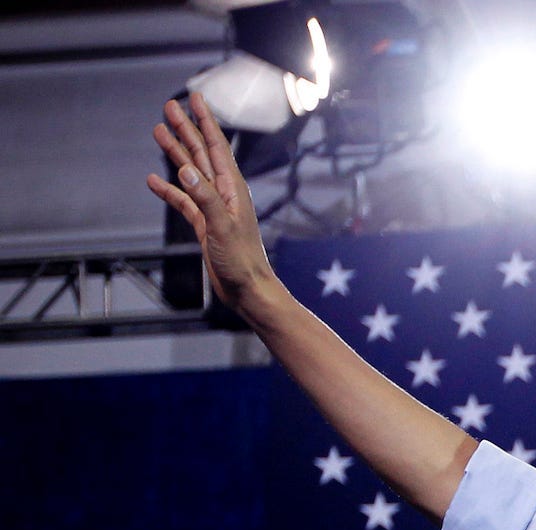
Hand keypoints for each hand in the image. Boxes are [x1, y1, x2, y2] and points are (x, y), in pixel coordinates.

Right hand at [146, 95, 278, 314]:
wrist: (248, 291)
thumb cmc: (242, 262)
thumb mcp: (222, 227)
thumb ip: (204, 198)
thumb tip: (185, 170)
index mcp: (232, 189)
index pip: (216, 146)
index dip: (205, 121)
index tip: (196, 98)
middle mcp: (223, 194)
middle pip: (200, 153)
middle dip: (186, 129)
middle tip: (169, 106)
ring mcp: (213, 208)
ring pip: (190, 173)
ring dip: (175, 152)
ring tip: (158, 132)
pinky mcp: (204, 224)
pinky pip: (183, 201)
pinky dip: (169, 189)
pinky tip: (154, 180)